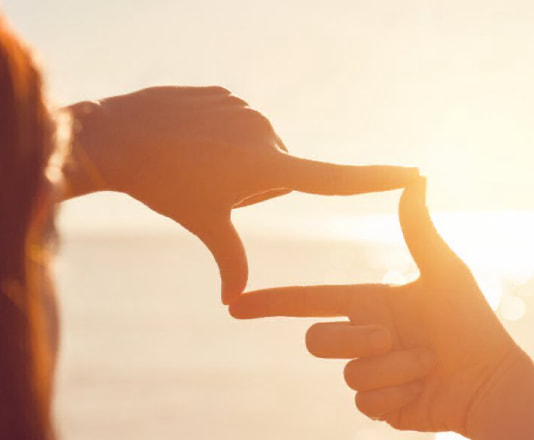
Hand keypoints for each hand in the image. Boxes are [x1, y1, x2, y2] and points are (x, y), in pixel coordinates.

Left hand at [64, 86, 418, 303]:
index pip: (333, 178)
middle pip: (277, 172)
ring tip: (194, 162)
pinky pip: (234, 125)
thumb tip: (233, 303)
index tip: (414, 172)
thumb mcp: (203, 224)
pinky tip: (188, 141)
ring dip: (234, 160)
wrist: (119, 137)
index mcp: (267, 166)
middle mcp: (265, 133)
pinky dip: (217, 137)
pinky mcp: (225, 95)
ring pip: (255, 148)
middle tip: (209, 184)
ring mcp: (245, 110)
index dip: (376, 179)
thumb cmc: (164, 186)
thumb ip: (231, 261)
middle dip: (253, 185)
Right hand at [231, 179, 533, 437]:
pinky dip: (397, 395)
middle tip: (392, 337)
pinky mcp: (380, 406)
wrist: (492, 380)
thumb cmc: (474, 323)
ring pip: (347, 374)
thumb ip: (417, 228)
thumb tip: (416, 176)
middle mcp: (364, 337)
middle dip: (354, 339)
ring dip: (391, 368)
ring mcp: (370, 374)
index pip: (308, 301)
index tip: (235, 305)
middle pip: (316, 341)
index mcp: (369, 303)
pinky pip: (365, 403)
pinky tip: (423, 389)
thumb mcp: (444, 271)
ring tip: (426, 363)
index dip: (270, 303)